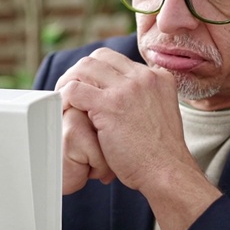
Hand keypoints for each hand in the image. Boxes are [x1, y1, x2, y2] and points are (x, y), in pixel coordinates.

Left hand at [55, 48, 193, 194]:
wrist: (167, 171)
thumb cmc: (160, 154)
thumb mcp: (160, 114)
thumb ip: (145, 101)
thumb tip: (125, 101)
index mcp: (157, 77)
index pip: (117, 60)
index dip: (97, 72)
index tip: (88, 87)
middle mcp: (144, 77)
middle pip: (99, 57)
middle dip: (80, 71)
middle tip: (69, 90)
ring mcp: (127, 89)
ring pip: (84, 68)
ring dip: (68, 82)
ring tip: (63, 99)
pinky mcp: (110, 105)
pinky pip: (74, 90)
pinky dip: (63, 98)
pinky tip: (63, 110)